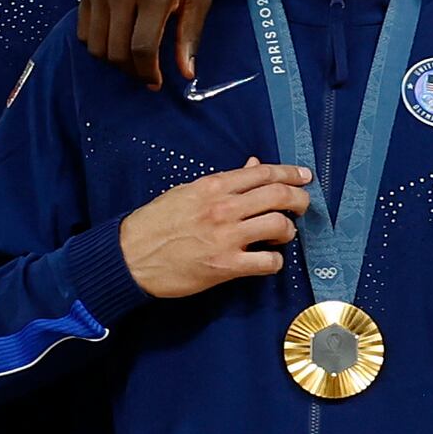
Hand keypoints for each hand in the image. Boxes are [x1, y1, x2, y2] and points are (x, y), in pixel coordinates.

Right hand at [118, 161, 303, 299]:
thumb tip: (252, 168)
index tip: (304, 177)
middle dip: (299, 199)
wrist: (128, 256)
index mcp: (213, 187)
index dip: (290, 173)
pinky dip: (274, 261)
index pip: (263, 173)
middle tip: (302, 205)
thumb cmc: (153, 225)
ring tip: (281, 235)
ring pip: (279, 226)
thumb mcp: (186, 192)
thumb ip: (222, 183)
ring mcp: (226, 237)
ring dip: (288, 230)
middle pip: (279, 196)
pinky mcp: (225, 265)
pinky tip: (267, 259)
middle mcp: (223, 208)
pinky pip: (267, 262)